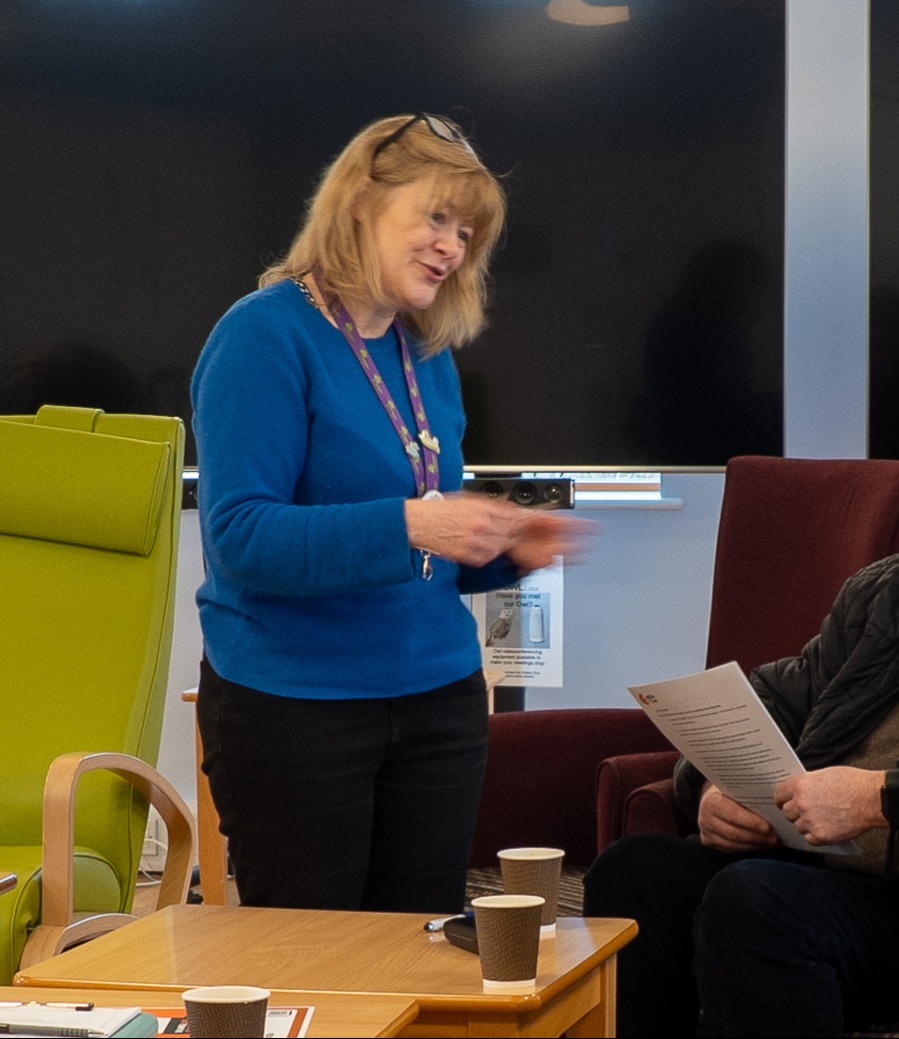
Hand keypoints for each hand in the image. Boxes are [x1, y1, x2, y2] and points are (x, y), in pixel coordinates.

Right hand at [404, 493, 589, 570]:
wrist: (415, 524)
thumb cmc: (439, 511)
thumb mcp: (471, 501)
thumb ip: (495, 508)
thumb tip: (515, 515)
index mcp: (490, 508)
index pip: (528, 516)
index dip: (552, 521)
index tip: (571, 523)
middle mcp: (488, 526)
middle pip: (527, 535)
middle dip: (556, 539)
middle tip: (581, 541)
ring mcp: (481, 543)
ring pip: (512, 549)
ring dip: (531, 551)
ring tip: (555, 552)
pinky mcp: (472, 558)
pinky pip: (494, 559)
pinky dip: (503, 558)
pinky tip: (512, 556)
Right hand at [698, 783, 777, 852]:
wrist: (713, 798)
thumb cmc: (730, 791)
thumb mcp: (736, 788)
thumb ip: (748, 794)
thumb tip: (773, 799)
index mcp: (711, 801)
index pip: (732, 814)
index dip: (750, 822)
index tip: (768, 827)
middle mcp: (705, 817)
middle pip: (733, 833)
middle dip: (756, 837)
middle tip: (774, 837)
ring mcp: (706, 831)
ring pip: (733, 844)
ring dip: (754, 844)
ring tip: (770, 842)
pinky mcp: (708, 841)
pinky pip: (730, 850)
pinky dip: (747, 848)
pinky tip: (759, 845)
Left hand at [774, 767, 886, 845]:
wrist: (870, 798)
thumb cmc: (852, 783)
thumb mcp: (822, 774)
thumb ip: (807, 784)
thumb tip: (799, 791)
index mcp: (800, 785)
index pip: (778, 794)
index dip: (781, 799)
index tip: (783, 802)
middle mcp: (801, 803)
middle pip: (787, 812)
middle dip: (794, 812)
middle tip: (805, 812)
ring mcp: (810, 821)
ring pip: (798, 826)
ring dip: (805, 824)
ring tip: (819, 820)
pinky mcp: (821, 835)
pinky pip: (809, 839)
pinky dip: (815, 836)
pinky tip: (823, 830)